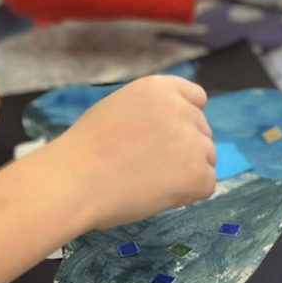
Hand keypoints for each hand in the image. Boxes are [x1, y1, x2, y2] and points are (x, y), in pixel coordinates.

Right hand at [49, 75, 214, 230]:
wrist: (74, 181)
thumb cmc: (85, 149)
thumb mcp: (118, 108)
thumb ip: (150, 112)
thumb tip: (172, 130)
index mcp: (160, 88)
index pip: (196, 98)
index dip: (184, 119)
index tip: (168, 138)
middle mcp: (181, 109)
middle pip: (202, 131)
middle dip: (185, 148)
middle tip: (150, 165)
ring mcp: (193, 141)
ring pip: (206, 158)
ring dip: (187, 171)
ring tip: (148, 181)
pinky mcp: (198, 174)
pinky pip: (206, 185)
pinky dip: (187, 194)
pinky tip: (156, 194)